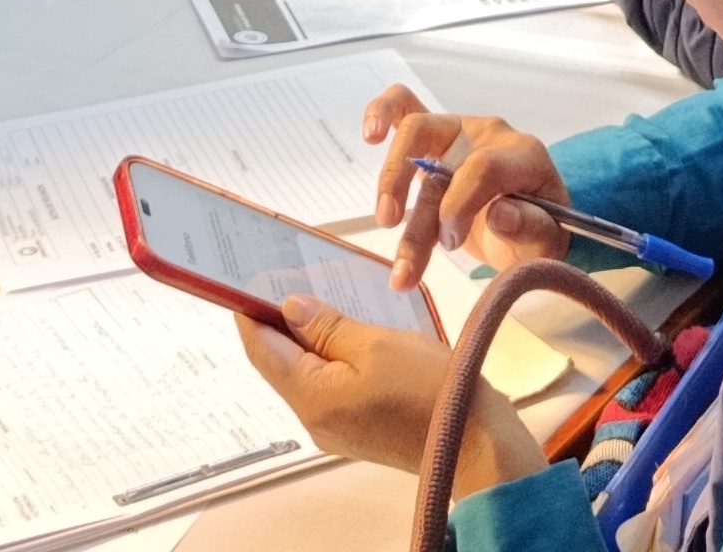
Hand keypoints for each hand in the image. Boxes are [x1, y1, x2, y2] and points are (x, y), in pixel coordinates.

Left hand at [236, 296, 547, 486]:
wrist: (478, 446)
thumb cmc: (432, 393)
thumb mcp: (376, 345)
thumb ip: (327, 326)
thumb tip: (289, 308)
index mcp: (311, 398)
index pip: (261, 349)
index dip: (250, 311)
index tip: (245, 278)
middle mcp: (315, 419)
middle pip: (282, 362)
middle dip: (281, 321)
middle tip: (287, 276)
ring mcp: (337, 428)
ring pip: (309, 374)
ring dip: (312, 338)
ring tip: (322, 297)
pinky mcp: (359, 429)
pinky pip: (333, 386)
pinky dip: (334, 357)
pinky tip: (350, 332)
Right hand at [360, 85, 569, 290]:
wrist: (526, 229)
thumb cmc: (535, 233)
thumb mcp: (545, 242)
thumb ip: (530, 228)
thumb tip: (500, 214)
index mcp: (524, 155)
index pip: (483, 166)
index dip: (459, 203)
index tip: (450, 242)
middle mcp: (488, 135)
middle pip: (435, 136)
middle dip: (409, 183)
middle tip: (397, 227)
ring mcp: (458, 132)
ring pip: (412, 134)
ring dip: (390, 181)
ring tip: (385, 223)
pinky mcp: (435, 138)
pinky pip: (404, 106)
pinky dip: (381, 112)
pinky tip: (369, 134)